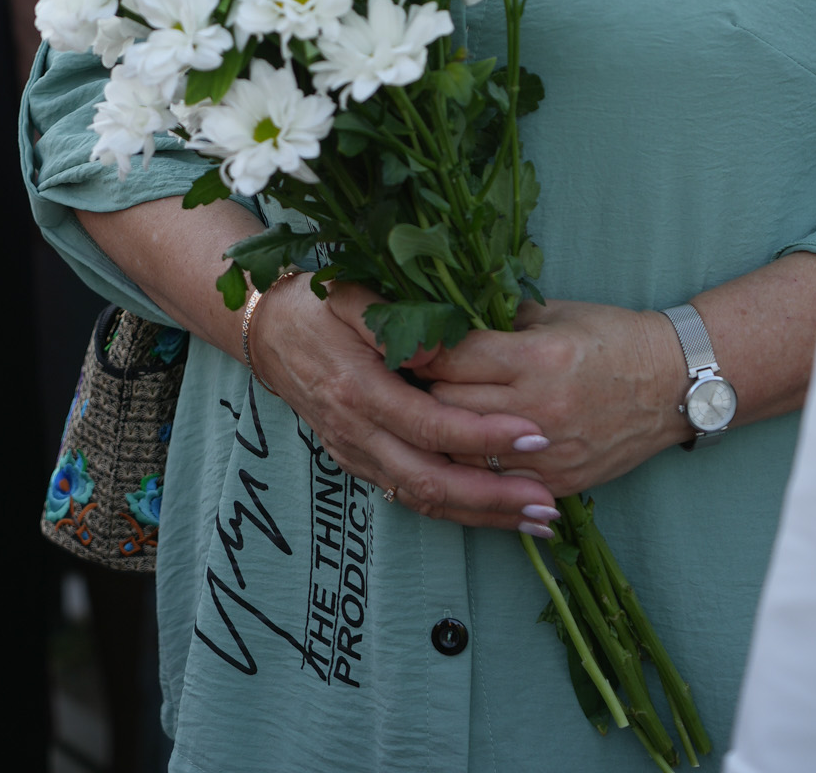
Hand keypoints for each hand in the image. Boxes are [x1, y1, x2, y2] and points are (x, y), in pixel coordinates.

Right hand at [249, 276, 560, 533]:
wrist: (267, 332)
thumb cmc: (314, 304)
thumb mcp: (346, 295)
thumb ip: (387, 319)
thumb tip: (435, 349)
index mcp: (357, 389)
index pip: (430, 425)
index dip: (484, 436)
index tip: (535, 434)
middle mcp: (356, 432)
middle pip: (431, 481)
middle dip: (493, 497)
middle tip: (548, 502)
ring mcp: (355, 454)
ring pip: (423, 500)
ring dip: (482, 515)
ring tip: (537, 519)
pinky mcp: (358, 463)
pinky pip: (411, 496)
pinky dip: (457, 510)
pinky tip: (497, 513)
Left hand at [407, 298, 689, 497]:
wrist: (671, 384)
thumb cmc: (610, 337)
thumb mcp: (553, 313)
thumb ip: (499, 321)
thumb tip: (444, 321)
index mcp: (536, 357)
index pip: (452, 359)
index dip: (422, 351)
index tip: (405, 346)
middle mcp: (539, 408)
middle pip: (449, 406)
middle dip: (422, 392)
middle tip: (406, 380)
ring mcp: (549, 451)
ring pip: (464, 452)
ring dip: (441, 435)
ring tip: (426, 416)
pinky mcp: (560, 481)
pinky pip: (497, 481)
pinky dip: (474, 467)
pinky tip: (460, 449)